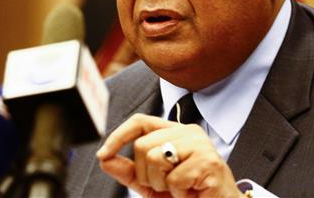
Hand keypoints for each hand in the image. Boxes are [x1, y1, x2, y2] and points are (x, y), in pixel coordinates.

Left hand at [96, 114, 242, 197]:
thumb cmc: (188, 194)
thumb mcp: (152, 183)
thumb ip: (129, 170)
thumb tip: (104, 158)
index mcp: (175, 132)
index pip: (140, 122)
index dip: (119, 136)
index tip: (104, 154)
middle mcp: (188, 132)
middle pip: (142, 145)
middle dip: (146, 174)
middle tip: (166, 186)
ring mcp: (200, 144)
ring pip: (155, 158)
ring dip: (162, 184)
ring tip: (180, 188)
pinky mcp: (209, 162)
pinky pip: (174, 178)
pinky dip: (178, 193)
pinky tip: (191, 192)